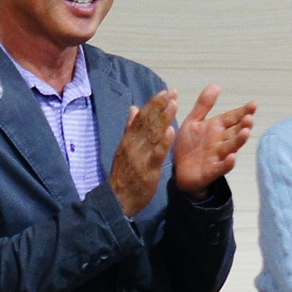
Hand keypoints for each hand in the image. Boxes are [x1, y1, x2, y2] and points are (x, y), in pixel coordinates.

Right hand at [109, 89, 180, 216]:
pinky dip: (163, 143)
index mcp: (129, 139)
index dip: (153, 103)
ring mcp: (139, 157)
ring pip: (152, 134)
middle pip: (147, 122)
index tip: (165, 91)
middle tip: (173, 92)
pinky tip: (171, 132)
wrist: (117, 200)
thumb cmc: (124, 175)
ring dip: (163, 118)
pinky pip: (156, 155)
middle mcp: (133, 144)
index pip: (141, 117)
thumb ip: (130, 128)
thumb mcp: (124, 148)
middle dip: (160, 105)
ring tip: (174, 104)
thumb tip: (134, 108)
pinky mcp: (147, 170)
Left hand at [172, 84, 255, 199]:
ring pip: (231, 148)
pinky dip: (227, 163)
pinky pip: (221, 167)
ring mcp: (217, 156)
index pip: (232, 117)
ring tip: (245, 133)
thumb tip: (217, 84)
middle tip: (249, 118)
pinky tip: (232, 157)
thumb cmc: (189, 146)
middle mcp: (220, 141)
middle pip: (235, 132)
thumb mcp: (193, 121)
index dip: (242, 111)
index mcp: (216, 128)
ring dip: (239, 141)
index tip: (254, 104)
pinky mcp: (211, 171)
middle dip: (243, 125)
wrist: (179, 171)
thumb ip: (204, 105)